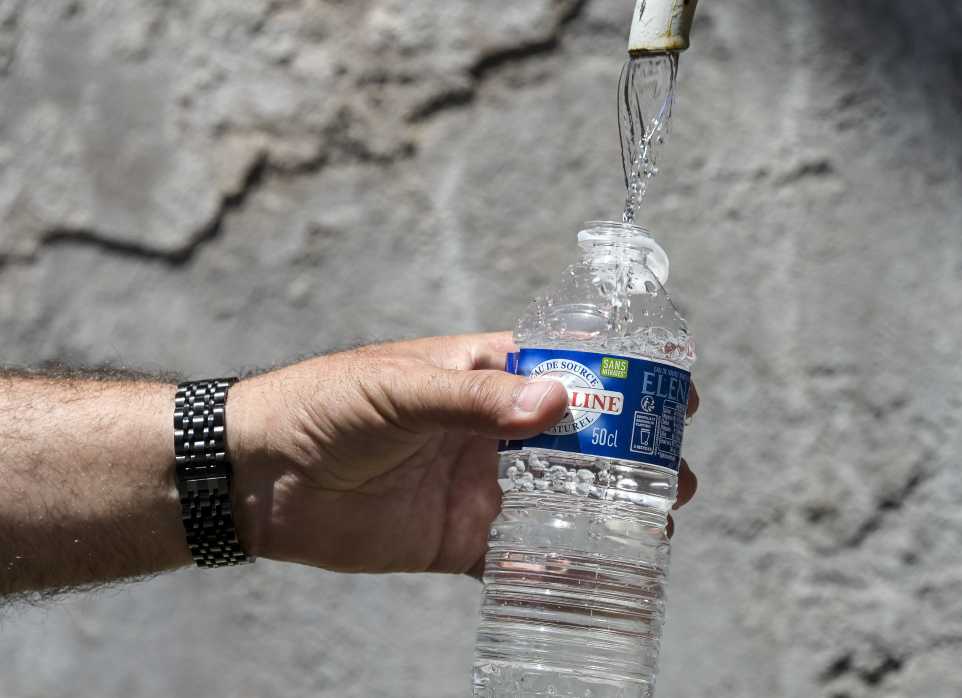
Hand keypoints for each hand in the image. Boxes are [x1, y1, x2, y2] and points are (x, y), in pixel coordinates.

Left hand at [228, 332, 699, 575]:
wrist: (259, 476)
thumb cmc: (327, 404)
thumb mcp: (402, 387)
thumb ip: (478, 400)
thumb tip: (561, 403)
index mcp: (486, 376)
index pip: (572, 371)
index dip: (626, 383)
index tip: (678, 395)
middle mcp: (493, 431)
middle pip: (581, 443)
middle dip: (632, 457)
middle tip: (677, 475)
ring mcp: (480, 486)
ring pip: (562, 501)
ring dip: (609, 511)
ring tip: (658, 525)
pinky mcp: (458, 540)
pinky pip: (519, 555)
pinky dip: (556, 564)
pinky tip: (597, 572)